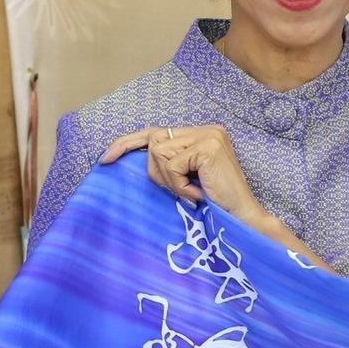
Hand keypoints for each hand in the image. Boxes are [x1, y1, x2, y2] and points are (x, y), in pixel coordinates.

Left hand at [101, 125, 266, 224]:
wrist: (242, 218)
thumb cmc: (214, 203)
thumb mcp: (186, 178)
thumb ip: (169, 162)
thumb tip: (133, 155)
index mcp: (201, 133)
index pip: (155, 131)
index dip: (128, 142)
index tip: (106, 158)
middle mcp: (206, 129)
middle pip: (154, 141)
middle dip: (157, 171)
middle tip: (179, 190)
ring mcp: (209, 135)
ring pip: (159, 153)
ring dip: (169, 180)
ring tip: (191, 192)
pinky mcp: (208, 147)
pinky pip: (172, 166)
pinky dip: (179, 185)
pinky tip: (198, 194)